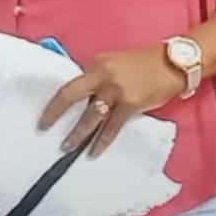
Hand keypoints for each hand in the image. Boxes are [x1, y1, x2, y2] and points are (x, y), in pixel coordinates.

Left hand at [39, 45, 185, 157]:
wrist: (173, 63)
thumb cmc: (144, 64)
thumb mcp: (116, 64)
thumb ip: (99, 78)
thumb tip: (84, 100)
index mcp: (97, 64)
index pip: (71, 83)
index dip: (56, 100)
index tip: (44, 114)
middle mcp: (103, 75)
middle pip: (72, 94)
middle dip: (55, 113)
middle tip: (43, 128)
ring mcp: (116, 90)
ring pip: (90, 115)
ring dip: (77, 133)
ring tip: (66, 147)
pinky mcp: (131, 103)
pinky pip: (112, 127)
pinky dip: (101, 141)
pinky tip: (93, 152)